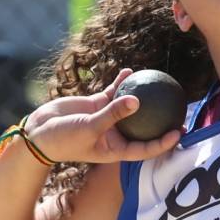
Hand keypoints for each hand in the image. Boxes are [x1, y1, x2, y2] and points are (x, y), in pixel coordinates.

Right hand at [25, 69, 180, 163]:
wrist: (40, 132)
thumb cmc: (64, 138)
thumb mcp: (90, 128)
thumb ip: (113, 115)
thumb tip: (138, 101)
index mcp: (117, 149)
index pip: (146, 148)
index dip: (164, 142)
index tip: (179, 132)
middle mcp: (116, 135)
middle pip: (144, 128)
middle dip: (161, 120)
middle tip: (179, 108)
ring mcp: (107, 119)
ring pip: (131, 107)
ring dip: (143, 97)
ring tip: (159, 85)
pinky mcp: (97, 104)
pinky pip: (113, 92)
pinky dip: (121, 83)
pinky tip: (131, 71)